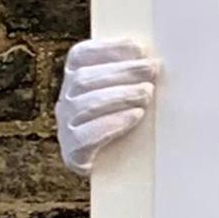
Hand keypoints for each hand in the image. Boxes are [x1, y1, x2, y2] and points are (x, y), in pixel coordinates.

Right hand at [55, 38, 156, 176]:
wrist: (115, 170)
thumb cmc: (126, 124)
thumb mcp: (127, 96)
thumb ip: (132, 77)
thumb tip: (153, 60)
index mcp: (74, 80)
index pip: (80, 56)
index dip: (106, 48)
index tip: (137, 47)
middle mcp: (65, 101)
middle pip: (84, 79)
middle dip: (122, 72)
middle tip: (151, 70)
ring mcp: (65, 126)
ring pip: (84, 104)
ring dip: (119, 95)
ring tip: (146, 94)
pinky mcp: (72, 153)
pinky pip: (85, 135)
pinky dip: (113, 122)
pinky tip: (135, 116)